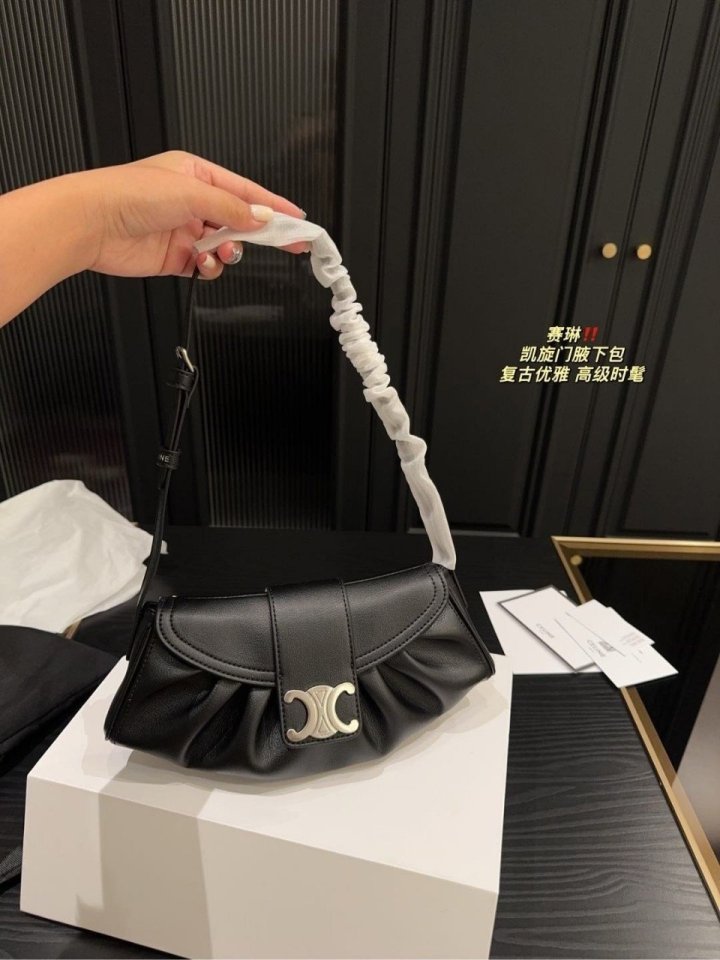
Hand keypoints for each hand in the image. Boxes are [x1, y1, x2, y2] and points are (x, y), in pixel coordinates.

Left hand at [80, 150, 306, 280]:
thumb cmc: (127, 194)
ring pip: (224, 247)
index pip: (246, 191)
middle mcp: (191, 201)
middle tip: (287, 244)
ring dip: (229, 253)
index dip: (274, 206)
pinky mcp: (174, 256)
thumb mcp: (191, 192)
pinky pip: (206, 266)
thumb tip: (262, 218)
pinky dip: (210, 268)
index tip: (297, 220)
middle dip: (258, 233)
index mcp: (196, 174)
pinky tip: (203, 264)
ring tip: (222, 253)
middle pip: (239, 220)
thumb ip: (232, 208)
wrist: (92, 224)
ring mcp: (183, 230)